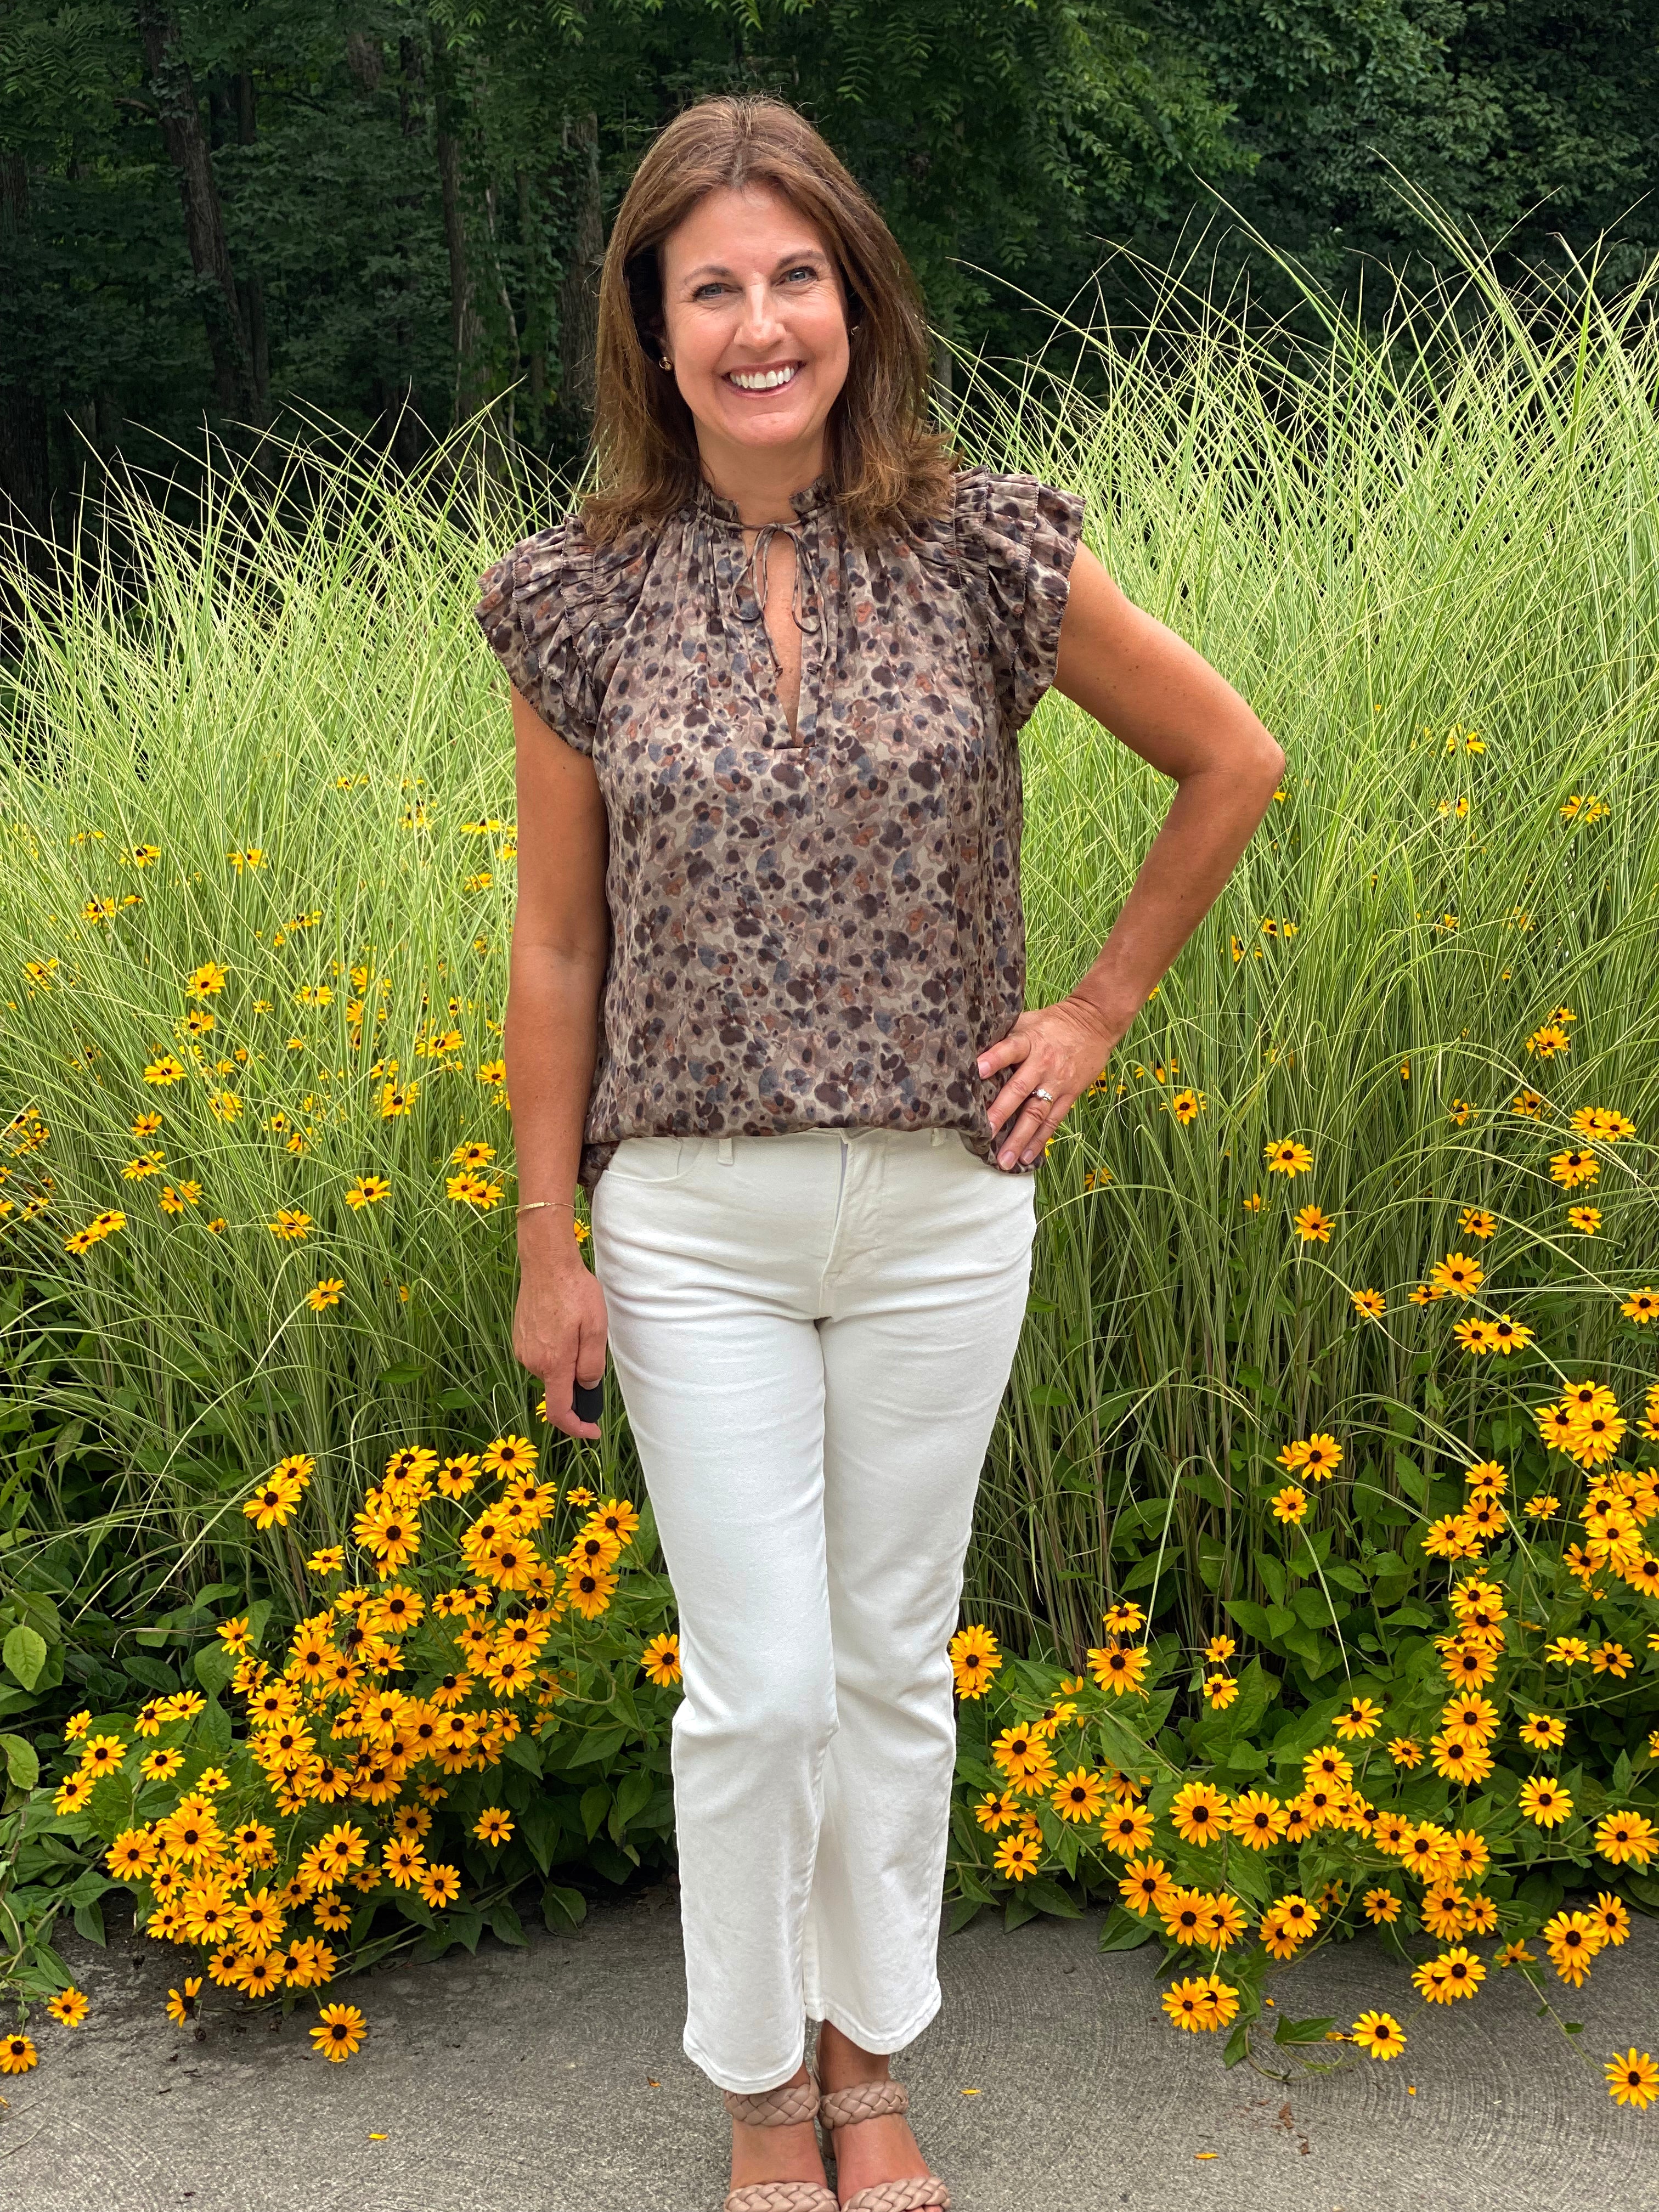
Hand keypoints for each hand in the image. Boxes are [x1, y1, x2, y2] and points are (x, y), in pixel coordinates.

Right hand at [513, 1235, 609, 1439]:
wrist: (546, 1263)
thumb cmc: (575, 1292)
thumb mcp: (596, 1329)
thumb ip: (591, 1365)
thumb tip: (586, 1387)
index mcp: (553, 1363)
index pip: (559, 1411)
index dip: (576, 1427)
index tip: (592, 1431)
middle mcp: (532, 1361)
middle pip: (558, 1387)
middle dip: (576, 1380)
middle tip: (592, 1346)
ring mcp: (523, 1349)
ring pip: (550, 1369)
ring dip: (566, 1361)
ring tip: (577, 1328)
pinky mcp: (520, 1337)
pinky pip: (541, 1355)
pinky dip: (555, 1349)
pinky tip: (563, 1324)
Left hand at [976, 995, 1130, 1167]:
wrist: (1094, 1023)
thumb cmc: (1052, 1023)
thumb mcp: (1027, 1020)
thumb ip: (1004, 1036)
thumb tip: (970, 1046)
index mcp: (1029, 1041)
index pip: (1009, 1049)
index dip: (993, 1059)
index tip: (977, 1070)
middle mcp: (1042, 1064)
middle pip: (1019, 1090)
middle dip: (1001, 1113)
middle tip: (985, 1133)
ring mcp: (1057, 1082)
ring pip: (1036, 1113)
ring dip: (1020, 1138)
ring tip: (1005, 1160)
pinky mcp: (1069, 1094)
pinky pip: (1053, 1121)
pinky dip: (1040, 1140)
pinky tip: (1028, 1156)